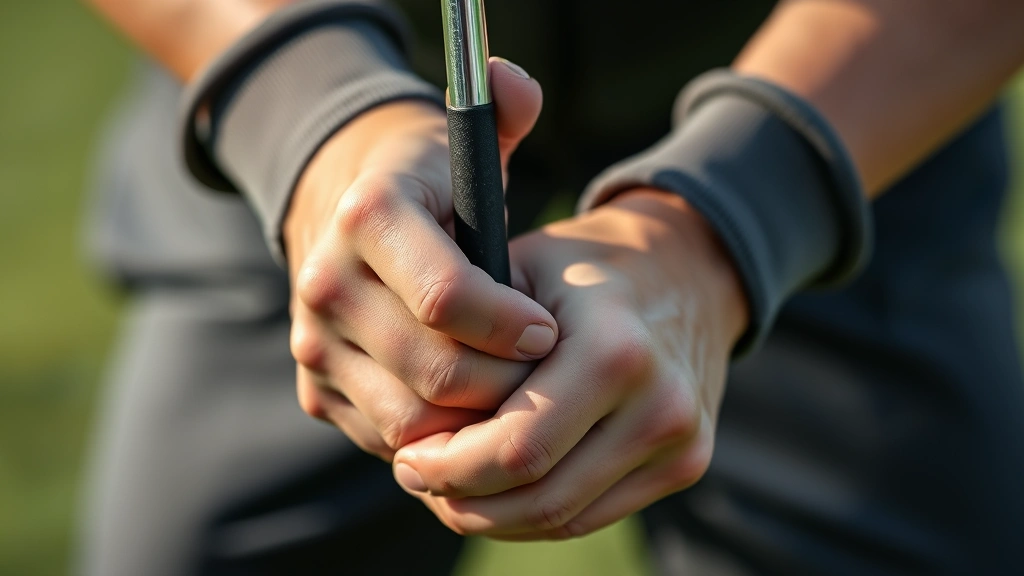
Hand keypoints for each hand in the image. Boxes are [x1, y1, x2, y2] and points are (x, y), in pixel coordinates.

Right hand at [285, 58, 557, 459]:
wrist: (340, 214)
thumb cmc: (425, 186)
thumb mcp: (463, 143)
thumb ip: (504, 110)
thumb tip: (514, 83)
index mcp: (368, 214)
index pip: (446, 297)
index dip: (510, 323)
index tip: (548, 328)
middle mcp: (325, 281)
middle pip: (435, 370)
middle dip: (504, 380)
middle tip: (543, 372)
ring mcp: (312, 341)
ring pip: (412, 418)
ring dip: (473, 417)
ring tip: (512, 392)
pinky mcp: (314, 386)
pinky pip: (388, 436)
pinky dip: (437, 435)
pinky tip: (470, 405)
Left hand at [390, 189, 748, 537]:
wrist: (687, 267)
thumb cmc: (585, 265)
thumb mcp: (521, 271)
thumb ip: (471, 342)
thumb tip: (411, 425)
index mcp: (616, 350)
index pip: (517, 447)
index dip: (449, 468)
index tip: (405, 457)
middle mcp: (659, 405)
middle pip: (539, 496)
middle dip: (463, 499)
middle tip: (415, 477)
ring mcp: (681, 443)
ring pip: (562, 518)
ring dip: (493, 516)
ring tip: (447, 487)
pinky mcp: (685, 464)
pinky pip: (590, 515)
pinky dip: (533, 514)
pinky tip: (495, 490)